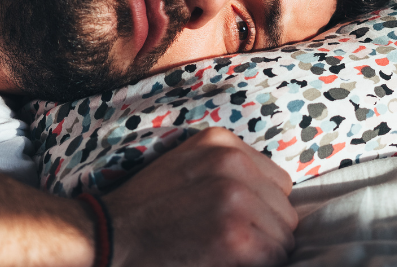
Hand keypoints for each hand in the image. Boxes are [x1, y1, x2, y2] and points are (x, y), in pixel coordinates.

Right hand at [101, 127, 297, 266]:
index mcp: (221, 142)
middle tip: (230, 242)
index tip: (238, 222)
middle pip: (284, 208)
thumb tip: (273, 199)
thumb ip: (227, 170)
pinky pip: (275, 256)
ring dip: (263, 251)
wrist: (111, 236)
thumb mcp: (187, 166)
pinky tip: (227, 262)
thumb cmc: (147, 208)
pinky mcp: (236, 235)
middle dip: (265, 230)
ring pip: (284, 235)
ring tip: (227, 252)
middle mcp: (232, 162)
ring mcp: (235, 197)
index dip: (262, 208)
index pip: (278, 181)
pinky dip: (257, 265)